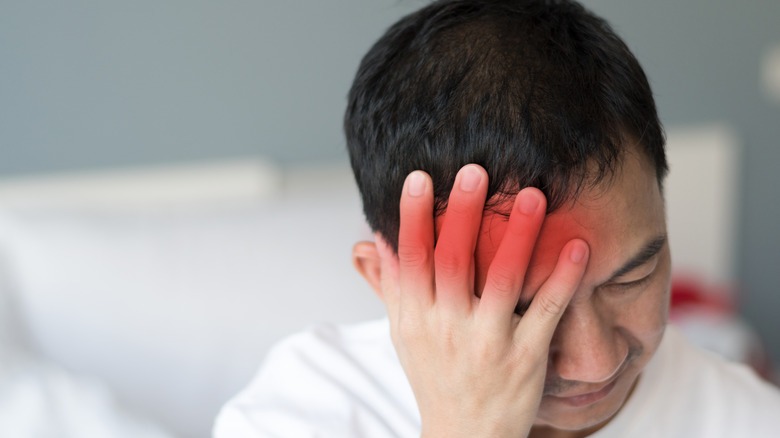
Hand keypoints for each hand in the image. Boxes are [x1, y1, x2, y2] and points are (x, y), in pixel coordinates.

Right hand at [374, 164, 588, 437]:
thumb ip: (391, 285)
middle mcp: (447, 328)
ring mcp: (489, 343)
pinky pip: (547, 313)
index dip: (413, 218)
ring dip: (519, 236)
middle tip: (476, 171)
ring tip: (534, 194)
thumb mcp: (403, 334)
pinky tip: (578, 245)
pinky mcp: (526, 358)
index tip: (419, 177)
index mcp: (415, 317)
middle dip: (462, 215)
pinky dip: (563, 279)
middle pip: (454, 262)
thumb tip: (369, 242)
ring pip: (505, 281)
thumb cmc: (435, 378)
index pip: (412, 259)